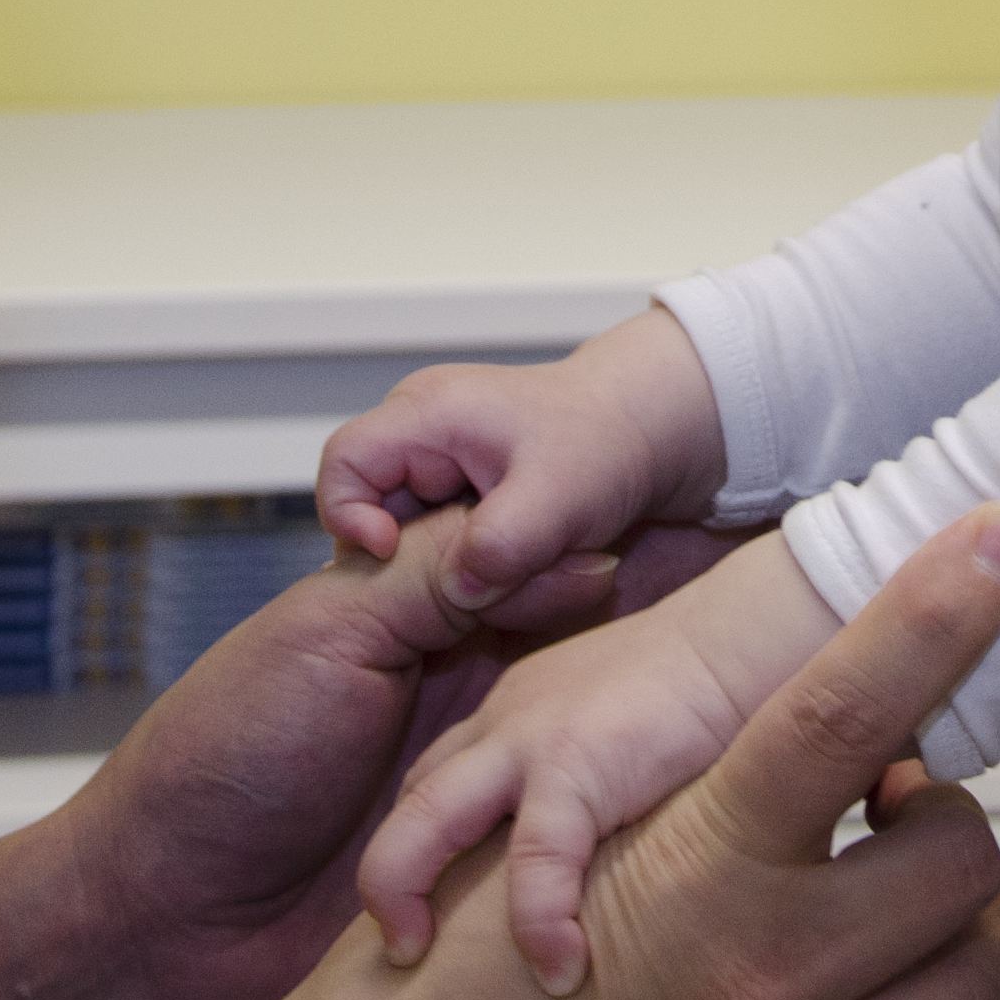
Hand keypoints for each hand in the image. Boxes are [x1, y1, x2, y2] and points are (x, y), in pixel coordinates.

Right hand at [11, 507, 999, 999]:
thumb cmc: (428, 998)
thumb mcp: (521, 830)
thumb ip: (643, 758)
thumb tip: (758, 709)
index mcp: (694, 867)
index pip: (844, 707)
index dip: (934, 608)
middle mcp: (760, 983)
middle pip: (952, 861)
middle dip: (944, 818)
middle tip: (909, 805)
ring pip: (968, 992)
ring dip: (967, 932)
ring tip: (924, 904)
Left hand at [26, 499, 636, 999]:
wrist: (158, 917)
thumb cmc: (222, 764)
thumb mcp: (329, 633)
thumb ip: (429, 580)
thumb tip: (552, 545)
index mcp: (416, 635)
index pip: (529, 582)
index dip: (595, 569)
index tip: (669, 559)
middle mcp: (454, 716)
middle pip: (572, 675)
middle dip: (634, 661)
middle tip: (712, 652)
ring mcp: (468, 807)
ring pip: (573, 769)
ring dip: (631, 767)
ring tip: (694, 743)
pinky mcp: (470, 900)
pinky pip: (545, 873)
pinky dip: (588, 863)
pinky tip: (647, 837)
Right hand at [320, 306, 731, 608]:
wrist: (656, 430)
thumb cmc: (612, 441)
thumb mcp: (562, 496)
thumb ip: (504, 542)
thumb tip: (458, 587)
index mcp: (428, 412)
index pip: (344, 463)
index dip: (353, 517)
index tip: (397, 559)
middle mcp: (423, 433)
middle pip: (373, 508)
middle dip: (414, 558)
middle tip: (475, 586)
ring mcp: (441, 464)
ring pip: (411, 534)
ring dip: (450, 567)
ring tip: (514, 573)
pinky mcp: (462, 494)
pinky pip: (441, 541)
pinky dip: (473, 565)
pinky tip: (519, 572)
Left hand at [363, 533, 846, 989]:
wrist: (766, 630)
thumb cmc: (719, 692)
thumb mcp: (628, 739)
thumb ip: (595, 796)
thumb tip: (591, 885)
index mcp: (512, 717)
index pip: (432, 790)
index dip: (417, 858)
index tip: (423, 923)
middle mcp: (504, 725)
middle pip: (406, 805)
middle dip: (385, 883)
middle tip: (398, 953)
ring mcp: (532, 740)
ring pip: (423, 823)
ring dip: (406, 899)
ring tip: (412, 966)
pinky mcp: (581, 763)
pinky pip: (534, 860)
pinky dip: (536, 922)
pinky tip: (557, 973)